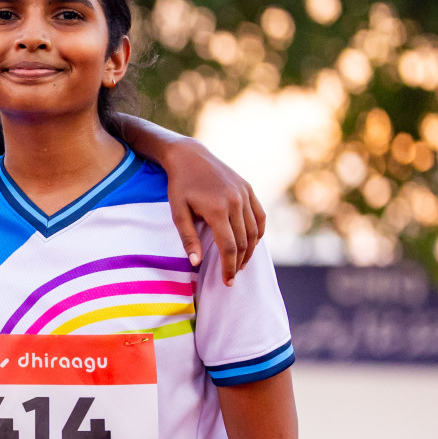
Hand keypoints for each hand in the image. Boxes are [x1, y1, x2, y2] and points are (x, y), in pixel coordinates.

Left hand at [164, 140, 264, 286]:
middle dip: (239, 263)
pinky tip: (251, 243)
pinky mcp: (248, 189)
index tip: (227, 282)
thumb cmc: (179, 186)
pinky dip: (258, 232)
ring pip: (255, 231)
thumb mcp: (177, 212)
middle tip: (232, 276)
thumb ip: (188, 238)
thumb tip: (196, 263)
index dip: (229, 267)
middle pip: (244, 241)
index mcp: (217, 209)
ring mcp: (245, 194)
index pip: (229, 247)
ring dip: (250, 250)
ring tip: (240, 263)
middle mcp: (236, 202)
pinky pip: (260, 215)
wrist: (189, 156)